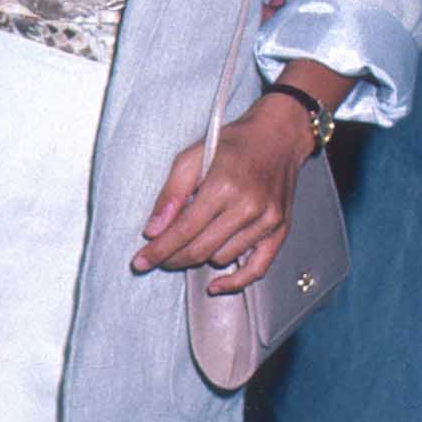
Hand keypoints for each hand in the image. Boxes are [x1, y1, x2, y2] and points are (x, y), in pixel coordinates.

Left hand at [131, 94, 312, 293]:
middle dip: (173, 258)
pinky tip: (215, 284)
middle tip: (158, 257)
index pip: (184, 230)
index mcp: (224, 186)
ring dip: (201, 257)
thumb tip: (153, 231)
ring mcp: (267, 221)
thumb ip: (171, 194)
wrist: (278, 136)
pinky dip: (235, 281)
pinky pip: (257, 268)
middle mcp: (248, 207)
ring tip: (192, 242)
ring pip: (222, 258)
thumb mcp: (192, 156)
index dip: (159, 250)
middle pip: (201, 249)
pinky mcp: (280, 230)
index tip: (140, 262)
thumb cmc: (232, 144)